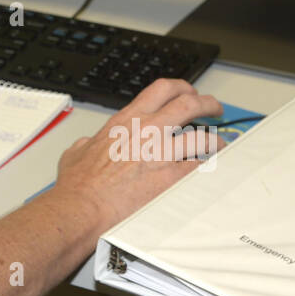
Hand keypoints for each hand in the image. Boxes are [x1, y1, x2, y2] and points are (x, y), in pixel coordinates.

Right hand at [55, 79, 226, 234]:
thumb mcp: (76, 152)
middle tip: (214, 109)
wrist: (84, 207)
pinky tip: (210, 170)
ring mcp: (161, 153)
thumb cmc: (79, 184)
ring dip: (215, 139)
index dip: (182, 88)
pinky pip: (201, 166)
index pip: (162, 90)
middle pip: (189, 103)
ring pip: (203, 136)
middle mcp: (147, 130)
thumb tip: (88, 143)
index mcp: (126, 120)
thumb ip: (87, 143)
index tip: (189, 93)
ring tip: (219, 144)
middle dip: (208, 103)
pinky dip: (209, 166)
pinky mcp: (171, 177)